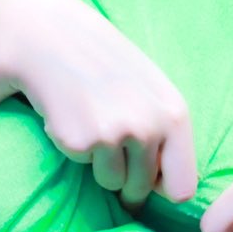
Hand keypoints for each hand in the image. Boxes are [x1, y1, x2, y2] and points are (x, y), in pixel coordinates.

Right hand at [0, 0, 195, 207]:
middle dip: (126, 180)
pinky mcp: (82, 141)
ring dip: (100, 165)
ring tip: (91, 123)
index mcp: (175, 114)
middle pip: (142, 189)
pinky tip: (71, 116)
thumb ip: (166, 133)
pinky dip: (76, 150)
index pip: (183, 188)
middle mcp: (151, 126)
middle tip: (108, 143)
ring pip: (112, 182)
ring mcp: (116, 134)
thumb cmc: (104, 65)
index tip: (147, 179)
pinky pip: (83, 167)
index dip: (162, 188)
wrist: (50, 38)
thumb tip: (172, 192)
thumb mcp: (149, 92)